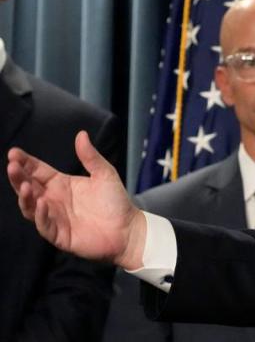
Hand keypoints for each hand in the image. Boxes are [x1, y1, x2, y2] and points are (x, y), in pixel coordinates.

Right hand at [7, 130, 146, 268]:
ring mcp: (54, 218)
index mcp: (61, 184)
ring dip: (25, 197)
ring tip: (24, 185)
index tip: (14, 152)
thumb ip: (91, 157)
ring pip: (31, 207)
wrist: (128, 229)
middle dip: (18, 176)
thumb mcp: (104, 174)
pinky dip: (40, 215)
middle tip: (12, 165)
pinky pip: (44, 225)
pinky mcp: (59, 235)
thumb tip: (81, 134)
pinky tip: (42, 203)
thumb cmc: (115, 201)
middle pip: (29, 187)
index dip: (25, 162)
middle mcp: (53, 200)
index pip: (38, 171)